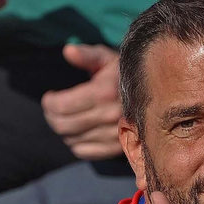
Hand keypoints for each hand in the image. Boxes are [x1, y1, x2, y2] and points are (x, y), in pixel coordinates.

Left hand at [42, 45, 121, 159]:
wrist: (154, 94)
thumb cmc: (123, 73)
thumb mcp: (107, 58)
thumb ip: (87, 55)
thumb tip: (68, 51)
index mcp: (104, 92)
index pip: (62, 106)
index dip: (49, 103)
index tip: (49, 97)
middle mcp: (109, 116)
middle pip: (63, 126)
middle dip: (51, 117)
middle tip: (52, 109)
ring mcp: (114, 134)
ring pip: (72, 140)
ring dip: (63, 130)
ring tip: (66, 118)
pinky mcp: (118, 148)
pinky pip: (84, 152)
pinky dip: (76, 143)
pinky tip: (78, 131)